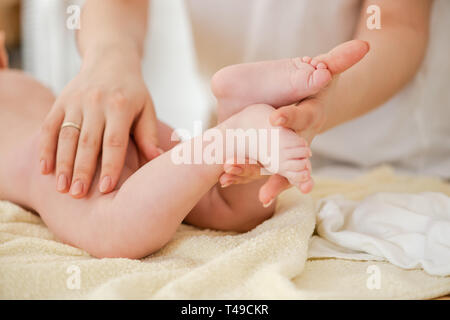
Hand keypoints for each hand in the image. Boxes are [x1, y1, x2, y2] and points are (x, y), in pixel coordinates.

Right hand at [39, 45, 159, 197]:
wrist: (110, 60)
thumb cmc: (133, 91)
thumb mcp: (146, 109)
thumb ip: (149, 135)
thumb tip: (159, 160)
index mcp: (120, 106)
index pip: (114, 141)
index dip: (110, 165)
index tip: (106, 188)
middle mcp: (96, 103)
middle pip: (88, 142)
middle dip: (82, 170)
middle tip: (79, 194)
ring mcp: (75, 101)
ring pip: (66, 136)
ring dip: (63, 163)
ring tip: (62, 188)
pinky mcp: (60, 101)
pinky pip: (49, 126)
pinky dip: (45, 148)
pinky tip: (45, 169)